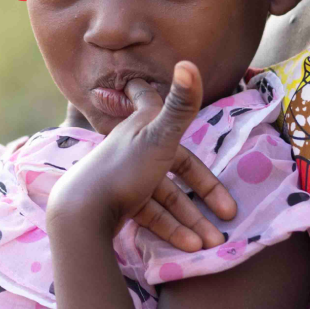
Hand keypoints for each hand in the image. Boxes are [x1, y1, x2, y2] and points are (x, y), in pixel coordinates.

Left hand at [49, 62, 237, 251]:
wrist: (81, 213)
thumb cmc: (123, 168)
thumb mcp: (160, 137)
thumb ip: (181, 106)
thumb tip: (189, 62)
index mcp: (140, 125)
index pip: (146, 98)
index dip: (146, 89)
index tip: (143, 81)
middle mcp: (133, 147)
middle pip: (175, 165)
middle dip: (203, 190)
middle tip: (228, 211)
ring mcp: (126, 177)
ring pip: (166, 197)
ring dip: (191, 219)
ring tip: (213, 241)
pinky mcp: (119, 204)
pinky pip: (152, 215)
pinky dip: (172, 229)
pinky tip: (191, 245)